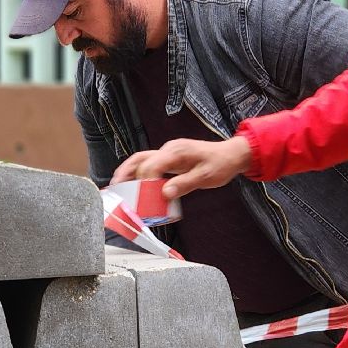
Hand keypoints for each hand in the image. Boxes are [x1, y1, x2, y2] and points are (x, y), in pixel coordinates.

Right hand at [110, 136, 253, 199]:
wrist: (230, 155)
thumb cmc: (220, 164)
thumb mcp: (206, 177)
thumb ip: (184, 184)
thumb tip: (165, 193)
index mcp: (176, 152)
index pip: (152, 164)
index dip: (144, 181)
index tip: (141, 197)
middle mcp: (168, 150)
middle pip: (140, 160)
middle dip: (127, 175)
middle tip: (116, 190)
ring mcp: (167, 153)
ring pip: (141, 160)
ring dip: (128, 172)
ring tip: (117, 186)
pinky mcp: (169, 159)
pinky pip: (149, 164)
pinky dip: (138, 173)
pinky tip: (132, 184)